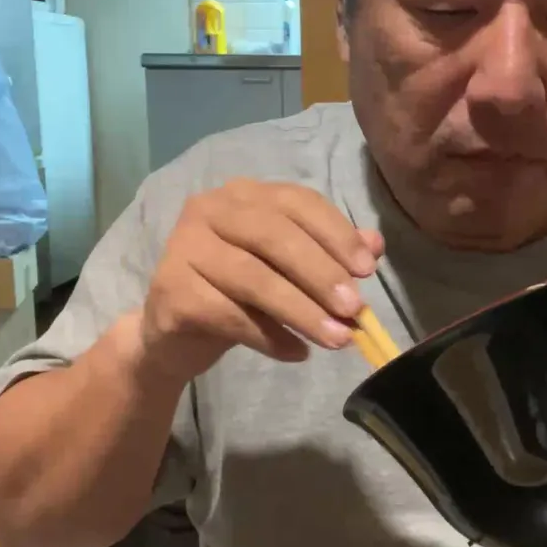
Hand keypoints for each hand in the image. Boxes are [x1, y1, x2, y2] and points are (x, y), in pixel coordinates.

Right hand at [137, 179, 383, 382]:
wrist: (175, 334)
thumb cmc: (238, 293)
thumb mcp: (287, 269)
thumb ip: (328, 252)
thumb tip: (374, 245)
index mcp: (243, 195)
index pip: (297, 202)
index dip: (336, 233)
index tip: (367, 269)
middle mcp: (209, 209)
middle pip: (274, 236)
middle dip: (321, 274)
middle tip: (354, 308)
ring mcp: (184, 247)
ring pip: (254, 278)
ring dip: (302, 311)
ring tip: (338, 339)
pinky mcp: (172, 290)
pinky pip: (230, 315)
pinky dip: (270, 336)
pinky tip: (297, 352)